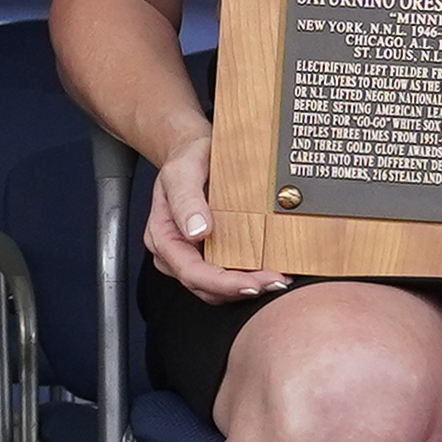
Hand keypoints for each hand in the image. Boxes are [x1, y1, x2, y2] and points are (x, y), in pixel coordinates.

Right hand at [146, 134, 285, 306]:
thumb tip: (197, 231)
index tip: (254, 284)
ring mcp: (192, 255)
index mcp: (164, 237)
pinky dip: (246, 278)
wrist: (194, 151)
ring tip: (278, 279)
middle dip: (241, 289)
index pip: (191, 272)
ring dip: (246, 288)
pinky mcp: (209, 254)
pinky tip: (268, 270)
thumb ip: (186, 200)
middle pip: (206, 287)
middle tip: (277, 281)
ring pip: (216, 289)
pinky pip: (225, 276)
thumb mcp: (183, 171)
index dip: (223, 284)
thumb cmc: (187, 159)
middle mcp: (175, 253)